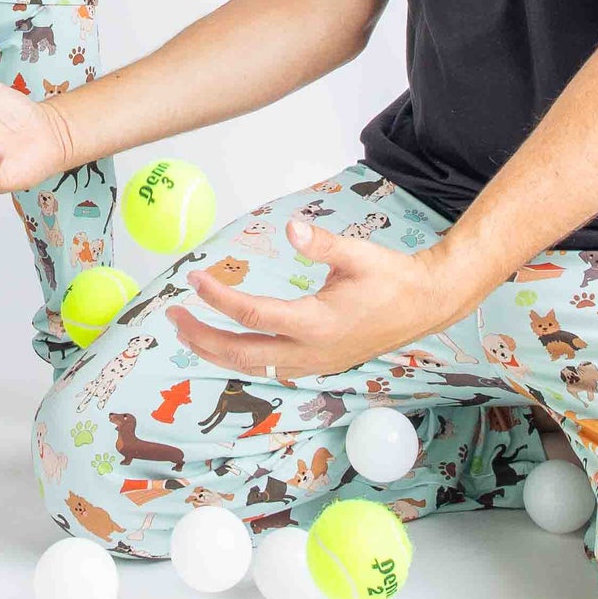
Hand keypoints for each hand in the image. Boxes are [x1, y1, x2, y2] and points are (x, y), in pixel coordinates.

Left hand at [166, 218, 468, 380]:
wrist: (425, 305)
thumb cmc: (391, 277)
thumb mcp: (358, 255)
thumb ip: (323, 244)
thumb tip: (293, 229)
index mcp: (317, 324)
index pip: (253, 315)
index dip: (219, 298)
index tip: (194, 277)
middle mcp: (311, 352)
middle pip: (242, 354)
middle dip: (203, 339)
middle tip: (173, 319)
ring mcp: (314, 364)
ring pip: (253, 367)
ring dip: (217, 351)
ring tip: (188, 332)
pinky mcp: (318, 364)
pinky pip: (269, 368)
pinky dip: (241, 358)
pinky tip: (227, 344)